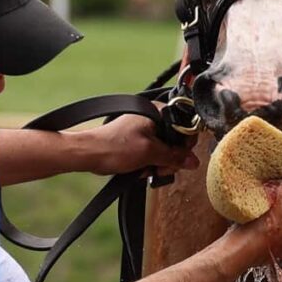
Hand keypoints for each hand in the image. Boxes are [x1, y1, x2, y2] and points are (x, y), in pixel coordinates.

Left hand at [79, 114, 197, 177]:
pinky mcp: (137, 141)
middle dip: (169, 159)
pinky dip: (149, 163)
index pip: (184, 126)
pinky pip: (152, 153)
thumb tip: (193, 161)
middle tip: (159, 167)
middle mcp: (152, 118)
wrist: (89, 155)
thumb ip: (174, 157)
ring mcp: (144, 130)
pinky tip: (141, 169)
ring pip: (164, 150)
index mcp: (157, 112)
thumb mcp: (149, 153)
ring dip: (158, 164)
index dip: (185, 145)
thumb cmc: (113, 147)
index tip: (179, 158)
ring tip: (146, 169)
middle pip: (175, 141)